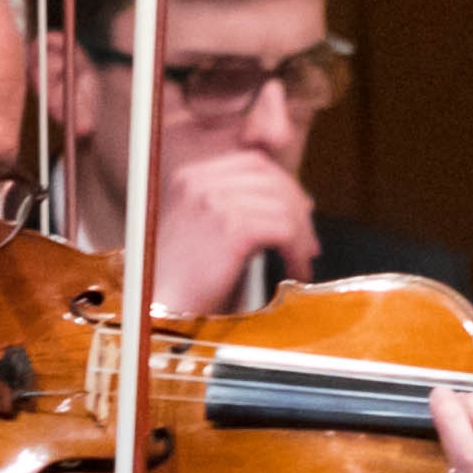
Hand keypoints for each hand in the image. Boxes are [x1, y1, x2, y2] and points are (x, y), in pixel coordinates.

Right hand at [144, 147, 322, 321]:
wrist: (162, 308)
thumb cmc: (189, 280)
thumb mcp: (212, 231)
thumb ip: (242, 209)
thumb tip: (298, 202)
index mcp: (192, 177)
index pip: (254, 164)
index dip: (285, 187)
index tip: (302, 215)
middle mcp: (199, 182)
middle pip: (272, 178)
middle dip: (299, 211)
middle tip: (309, 244)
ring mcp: (213, 202)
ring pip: (283, 205)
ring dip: (302, 237)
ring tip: (302, 262)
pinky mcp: (230, 228)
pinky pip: (283, 230)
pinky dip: (297, 252)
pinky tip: (295, 271)